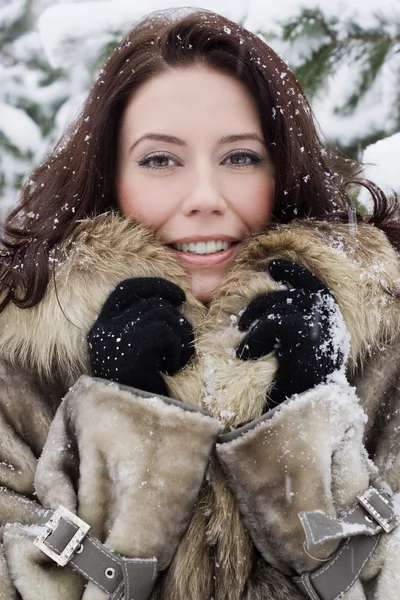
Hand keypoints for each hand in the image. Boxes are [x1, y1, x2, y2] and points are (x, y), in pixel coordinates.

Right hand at [87, 277, 194, 394]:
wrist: (133, 425)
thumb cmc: (142, 390)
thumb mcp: (137, 351)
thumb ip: (143, 325)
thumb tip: (171, 301)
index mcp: (101, 328)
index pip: (127, 290)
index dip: (155, 287)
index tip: (178, 296)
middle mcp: (102, 329)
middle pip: (151, 303)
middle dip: (176, 320)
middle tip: (183, 344)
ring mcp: (114, 337)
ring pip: (163, 315)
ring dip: (179, 338)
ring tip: (175, 361)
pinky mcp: (129, 347)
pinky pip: (166, 332)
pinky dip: (177, 350)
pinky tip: (172, 369)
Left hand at [236, 260, 347, 404]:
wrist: (307, 408)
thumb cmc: (300, 381)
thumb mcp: (304, 345)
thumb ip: (297, 321)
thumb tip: (271, 300)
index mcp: (330, 317)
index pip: (312, 284)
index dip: (293, 272)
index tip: (273, 267)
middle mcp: (329, 316)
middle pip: (288, 296)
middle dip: (259, 306)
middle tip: (241, 323)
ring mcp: (320, 322)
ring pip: (277, 308)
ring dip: (255, 326)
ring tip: (244, 347)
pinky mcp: (306, 332)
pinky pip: (271, 324)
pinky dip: (254, 339)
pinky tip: (246, 354)